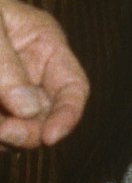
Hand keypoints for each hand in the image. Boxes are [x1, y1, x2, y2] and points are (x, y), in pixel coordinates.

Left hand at [0, 0, 88, 149]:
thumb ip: (7, 66)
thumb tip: (28, 109)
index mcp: (44, 44)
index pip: (73, 86)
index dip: (68, 114)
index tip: (49, 137)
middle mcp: (29, 71)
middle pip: (43, 115)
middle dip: (27, 130)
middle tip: (2, 132)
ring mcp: (6, 89)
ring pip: (15, 125)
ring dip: (2, 133)